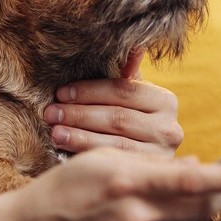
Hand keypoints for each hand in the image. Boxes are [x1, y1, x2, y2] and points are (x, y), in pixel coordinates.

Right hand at [0, 146, 220, 220]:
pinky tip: (168, 205)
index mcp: (127, 182)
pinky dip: (177, 216)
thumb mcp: (101, 161)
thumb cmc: (60, 189)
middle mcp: (137, 215)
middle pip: (202, 204)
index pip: (192, 180)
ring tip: (203, 183)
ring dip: (202, 202)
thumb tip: (195, 167)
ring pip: (189, 219)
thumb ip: (150, 165)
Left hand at [42, 50, 183, 156]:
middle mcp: (170, 129)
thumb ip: (126, 74)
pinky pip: (113, 163)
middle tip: (50, 112)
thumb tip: (134, 44)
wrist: (142, 165)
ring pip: (114, 142)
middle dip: (79, 114)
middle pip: (118, 117)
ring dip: (79, 136)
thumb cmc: (127, 119)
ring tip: (54, 132)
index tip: (61, 92)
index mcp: (166, 102)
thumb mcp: (129, 96)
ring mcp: (161, 155)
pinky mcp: (147, 176)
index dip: (90, 91)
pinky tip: (65, 151)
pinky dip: (87, 155)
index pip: (123, 91)